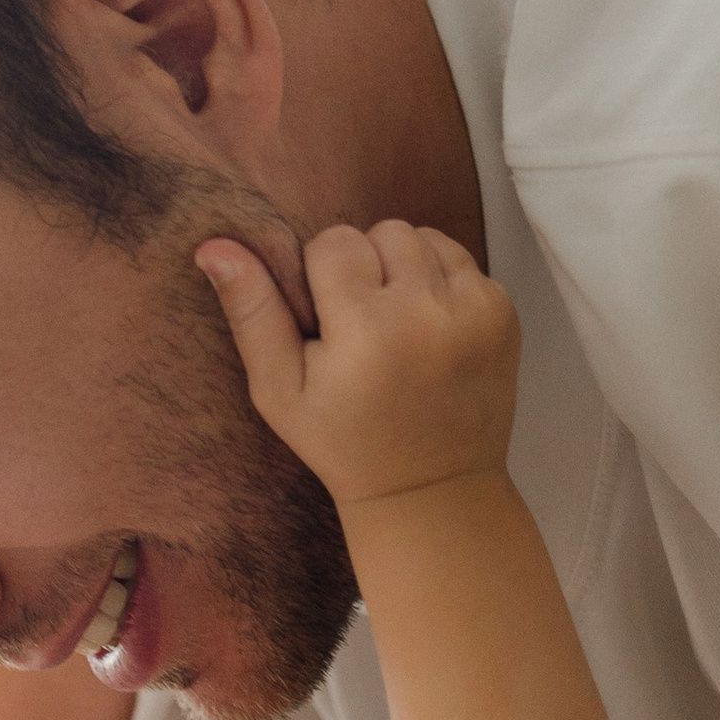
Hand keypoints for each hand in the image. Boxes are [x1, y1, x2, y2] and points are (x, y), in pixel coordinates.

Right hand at [197, 219, 519, 509]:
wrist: (434, 489)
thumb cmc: (343, 442)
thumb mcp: (279, 389)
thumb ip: (251, 312)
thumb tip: (215, 246)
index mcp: (367, 328)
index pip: (335, 241)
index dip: (321, 276)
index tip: (329, 323)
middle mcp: (429, 312)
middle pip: (382, 231)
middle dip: (366, 265)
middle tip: (361, 324)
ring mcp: (475, 312)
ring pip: (424, 237)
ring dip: (404, 267)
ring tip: (395, 323)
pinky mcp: (504, 314)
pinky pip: (462, 260)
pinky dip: (440, 282)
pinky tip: (428, 329)